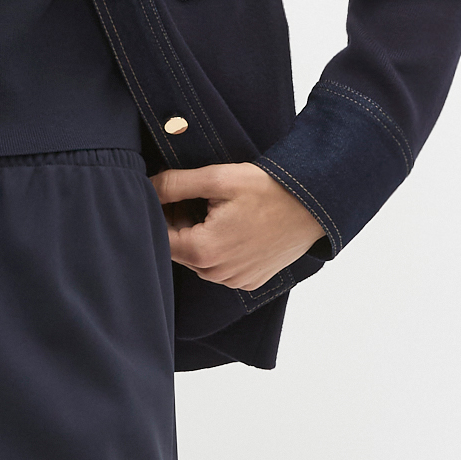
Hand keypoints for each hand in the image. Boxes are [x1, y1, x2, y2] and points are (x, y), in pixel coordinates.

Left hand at [151, 162, 324, 291]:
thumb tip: (146, 187)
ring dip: (199, 236)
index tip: (168, 193)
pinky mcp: (249, 281)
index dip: (158, 213)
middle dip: (179, 224)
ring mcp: (233, 280)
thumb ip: (175, 184)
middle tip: (196, 196)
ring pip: (198, 259)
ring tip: (219, 210)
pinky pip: (221, 267)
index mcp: (203, 251)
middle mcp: (215, 274)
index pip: (159, 236)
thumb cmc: (268, 189)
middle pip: (178, 249)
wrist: (314, 204)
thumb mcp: (218, 178)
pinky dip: (220, 248)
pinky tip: (235, 226)